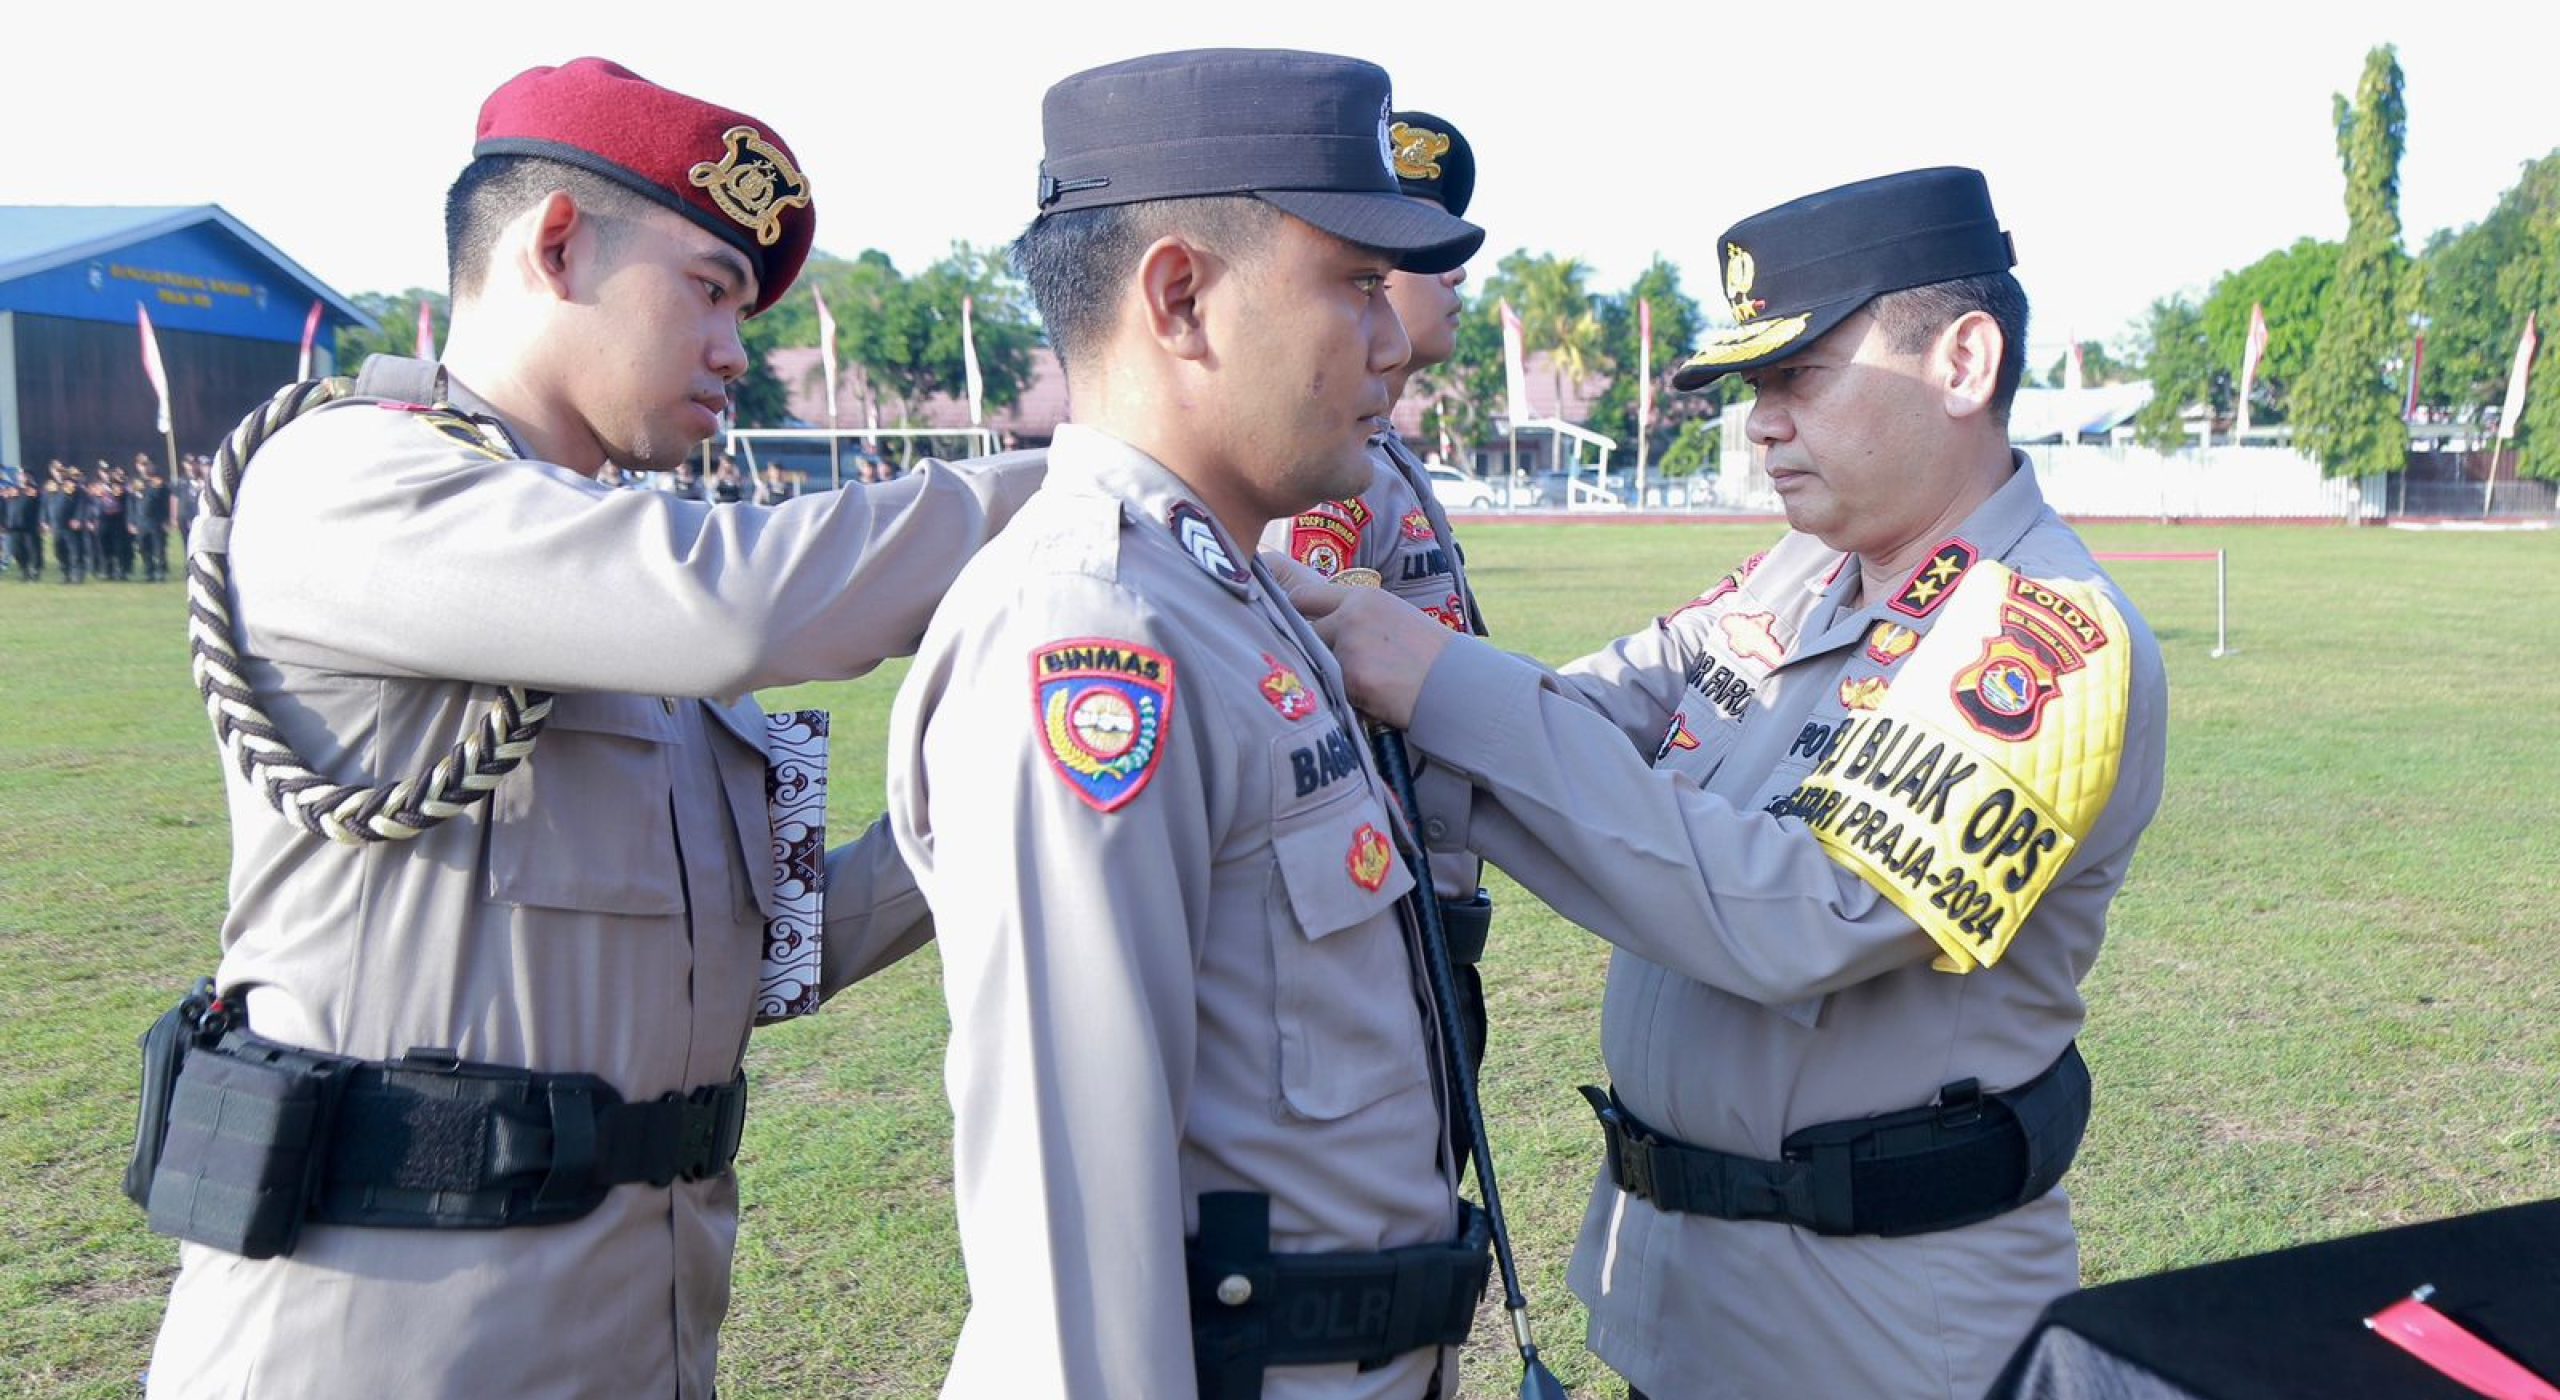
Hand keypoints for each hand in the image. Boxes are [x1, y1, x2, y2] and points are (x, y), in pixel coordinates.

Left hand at [1264, 552, 1453, 729]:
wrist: (1457, 683)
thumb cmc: (1428, 654)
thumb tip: (1321, 627)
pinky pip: (1333, 690)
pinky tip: (1373, 698)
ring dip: (1331, 676)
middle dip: (1314, 650)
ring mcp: (1350, 647)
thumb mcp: (1392, 617)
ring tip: (1367, 683)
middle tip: (1336, 666)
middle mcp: (1351, 617)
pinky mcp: (1353, 679)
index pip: (1303, 597)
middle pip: (1304, 633)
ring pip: (1317, 663)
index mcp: (1362, 597)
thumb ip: (1356, 618)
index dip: (1296, 615)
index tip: (1298, 628)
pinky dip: (1346, 698)